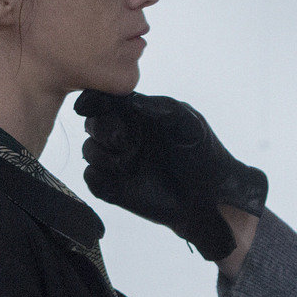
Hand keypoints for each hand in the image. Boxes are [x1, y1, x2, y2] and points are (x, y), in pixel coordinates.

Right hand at [74, 90, 267, 261]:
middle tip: (123, 140)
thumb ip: (162, 107)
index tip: (86, 106)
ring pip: (89, 150)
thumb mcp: (189, 123)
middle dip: (102, 129)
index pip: (106, 100)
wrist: (210, 196)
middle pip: (93, 123)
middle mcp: (124, 135)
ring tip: (131, 162)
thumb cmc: (203, 153)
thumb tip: (130, 101)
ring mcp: (118, 162)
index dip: (91, 100)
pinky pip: (91, 179)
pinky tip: (121, 179)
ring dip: (102, 154)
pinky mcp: (115, 188)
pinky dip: (98, 177)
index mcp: (138, 114)